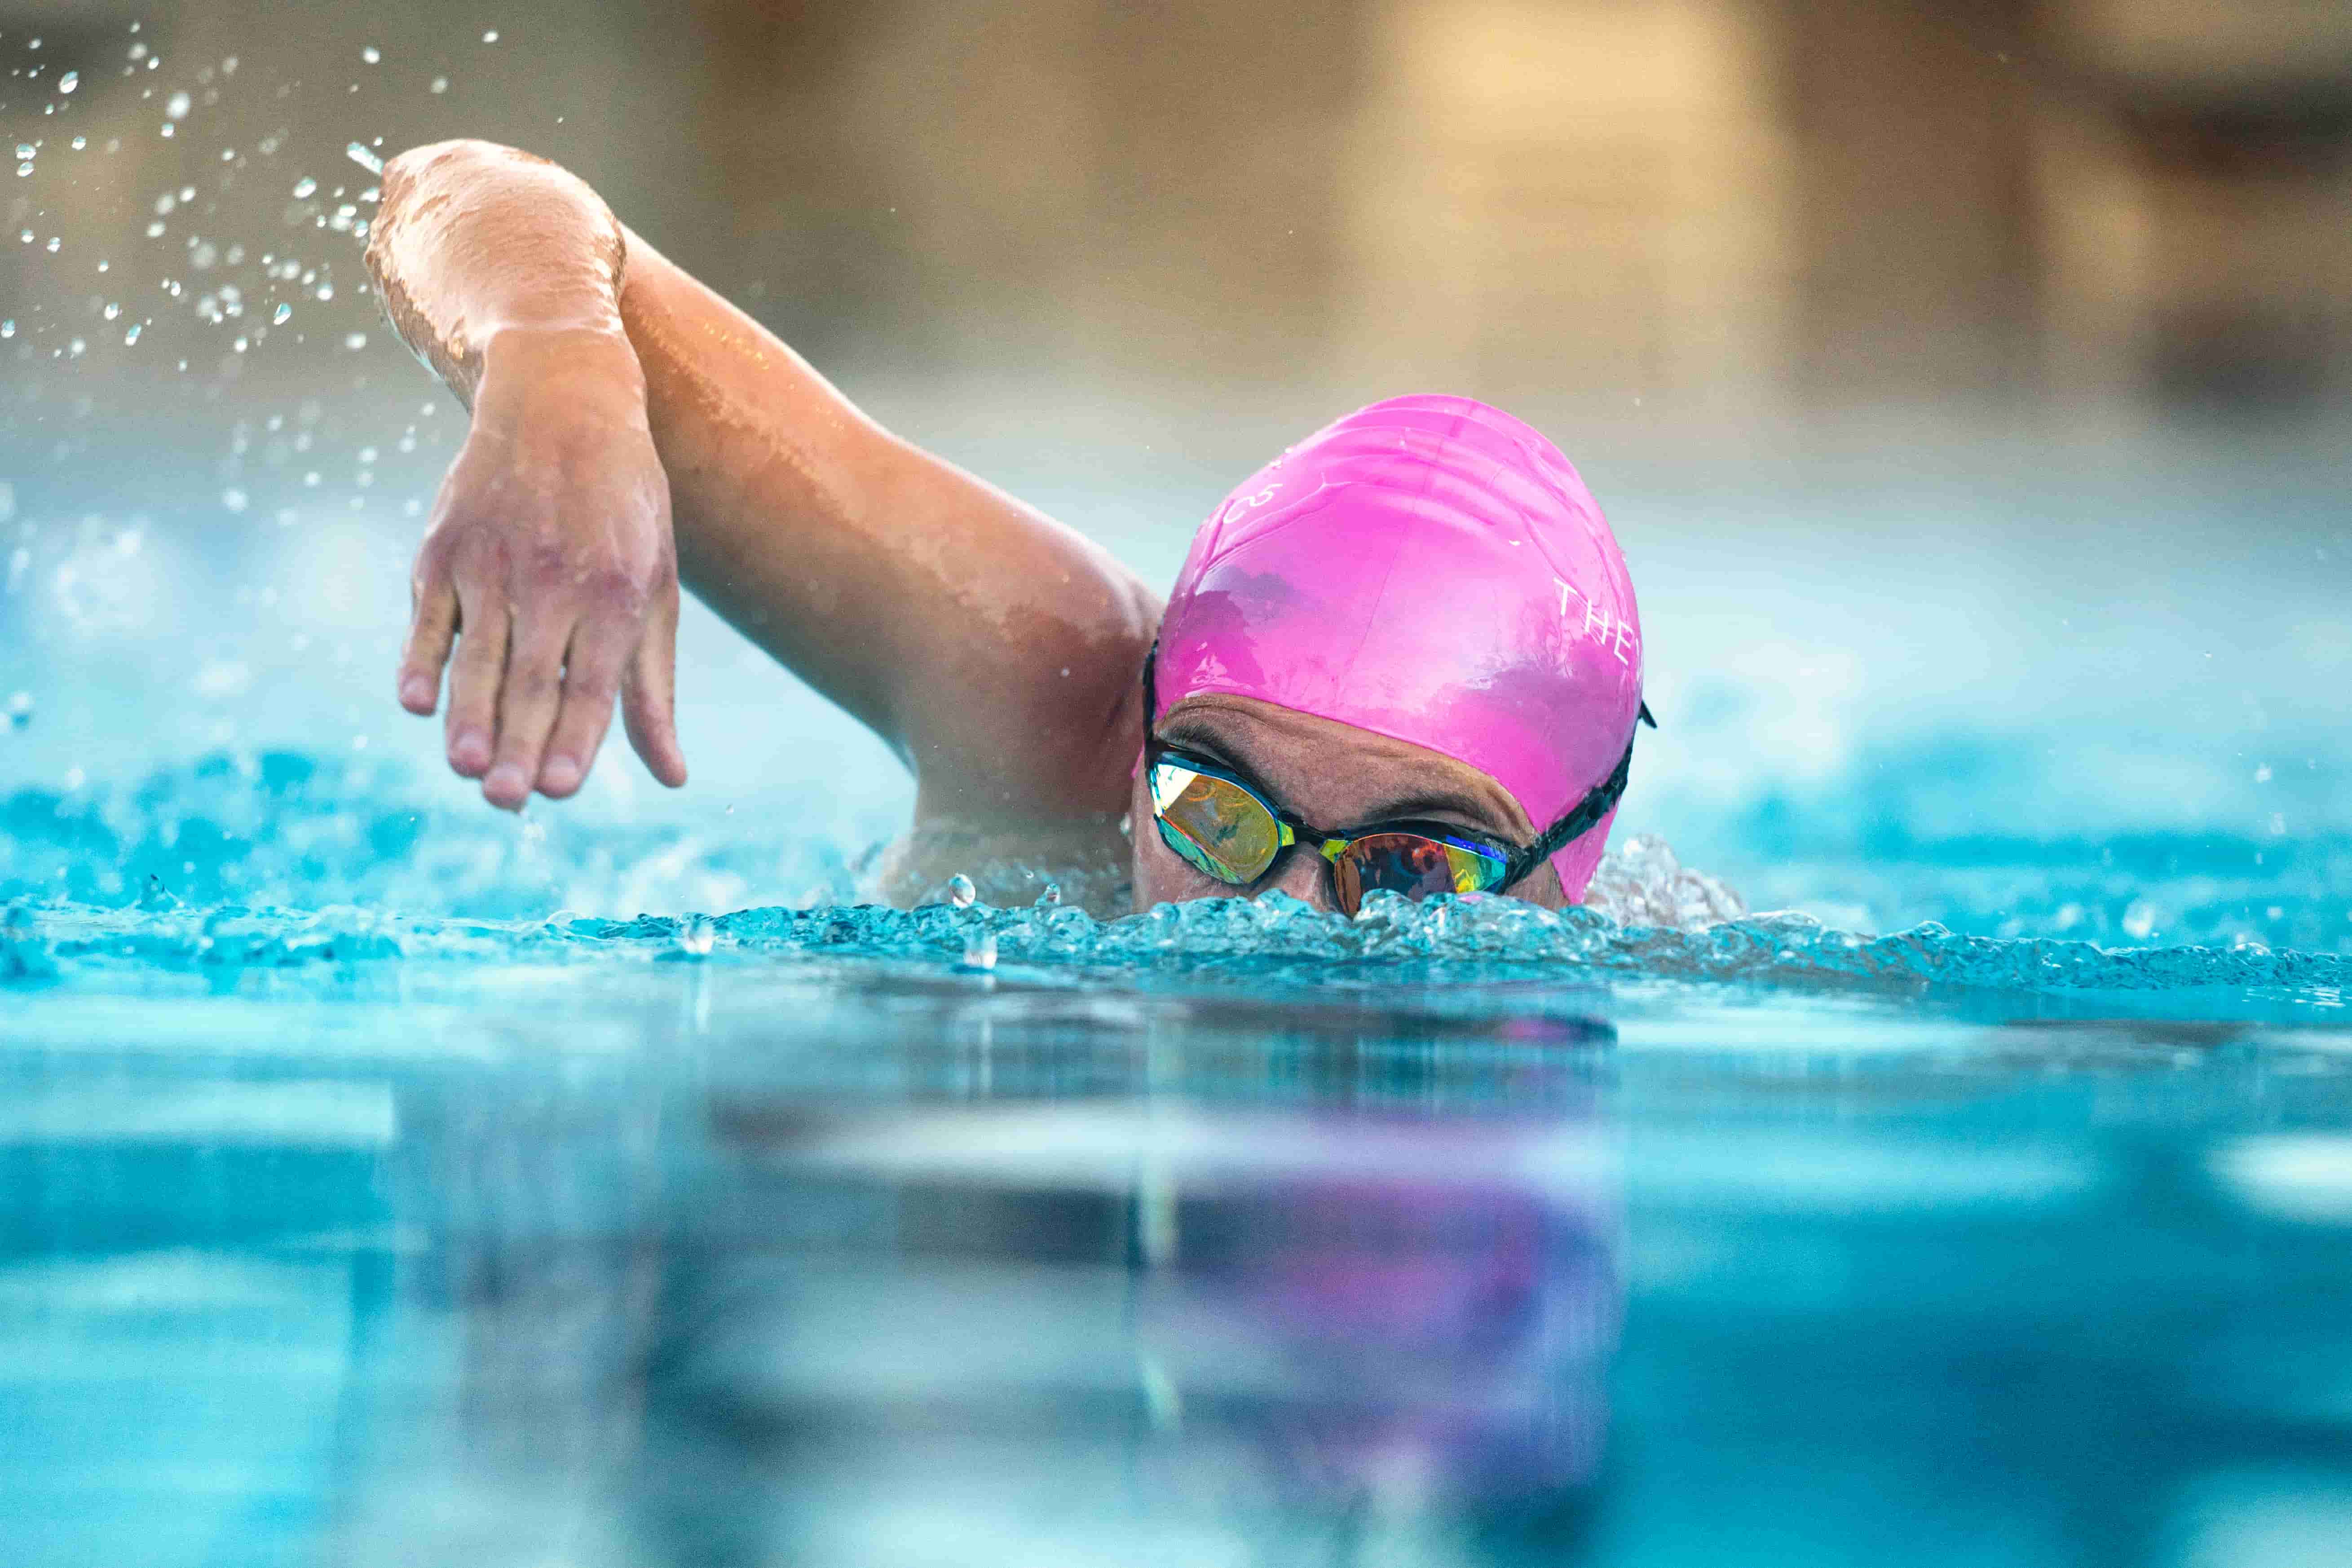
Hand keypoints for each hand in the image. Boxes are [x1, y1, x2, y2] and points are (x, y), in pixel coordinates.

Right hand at [397, 329, 687, 808]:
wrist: (563, 399)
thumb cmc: (623, 510)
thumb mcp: (655, 587)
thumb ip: (651, 686)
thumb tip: (674, 777)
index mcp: (615, 591)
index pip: (593, 682)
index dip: (574, 738)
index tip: (559, 789)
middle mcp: (555, 578)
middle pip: (533, 677)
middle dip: (519, 742)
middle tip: (506, 800)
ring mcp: (493, 561)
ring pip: (478, 653)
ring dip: (469, 715)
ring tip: (465, 767)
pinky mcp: (444, 547)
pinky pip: (428, 615)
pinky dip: (420, 658)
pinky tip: (414, 701)